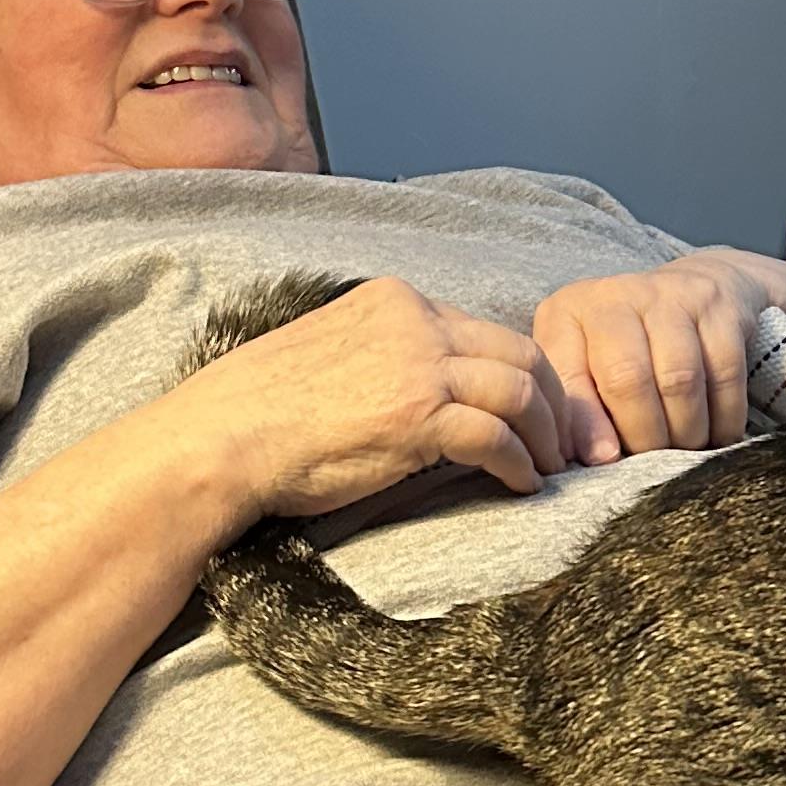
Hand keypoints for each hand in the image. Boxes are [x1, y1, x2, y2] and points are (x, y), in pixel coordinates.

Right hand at [182, 277, 571, 525]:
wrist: (223, 437)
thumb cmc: (263, 409)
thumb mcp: (333, 353)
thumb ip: (387, 357)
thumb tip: (427, 392)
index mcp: (394, 301)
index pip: (482, 329)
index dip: (519, 372)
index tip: (532, 410)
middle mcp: (414, 321)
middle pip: (519, 350)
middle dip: (552, 400)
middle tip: (562, 441)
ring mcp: (418, 366)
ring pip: (519, 389)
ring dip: (545, 434)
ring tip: (549, 467)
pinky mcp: (417, 416)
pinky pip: (495, 437)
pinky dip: (518, 464)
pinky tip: (521, 485)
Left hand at [533, 251, 772, 460]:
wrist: (697, 285)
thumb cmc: (629, 343)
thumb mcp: (587, 364)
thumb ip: (577, 409)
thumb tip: (591, 458)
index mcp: (569, 313)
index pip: (570, 378)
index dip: (587, 427)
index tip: (605, 460)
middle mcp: (617, 296)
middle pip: (628, 379)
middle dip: (644, 435)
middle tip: (653, 459)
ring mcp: (672, 296)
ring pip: (679, 380)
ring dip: (686, 431)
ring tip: (685, 447)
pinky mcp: (720, 308)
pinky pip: (724, 375)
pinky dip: (724, 418)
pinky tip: (718, 433)